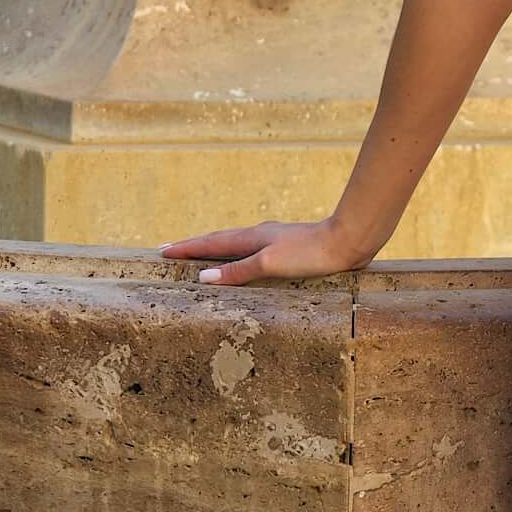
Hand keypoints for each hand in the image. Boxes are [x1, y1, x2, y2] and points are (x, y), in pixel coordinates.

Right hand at [158, 217, 367, 286]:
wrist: (348, 243)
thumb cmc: (310, 253)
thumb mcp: (269, 263)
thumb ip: (238, 270)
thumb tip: (204, 276)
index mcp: (252, 237)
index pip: (211, 243)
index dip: (186, 247)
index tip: (162, 251)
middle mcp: (261, 236)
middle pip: (221, 240)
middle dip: (195, 246)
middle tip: (172, 250)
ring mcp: (275, 242)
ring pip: (238, 245)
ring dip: (216, 251)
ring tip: (202, 257)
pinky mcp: (290, 251)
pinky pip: (253, 254)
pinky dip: (239, 258)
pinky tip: (247, 264)